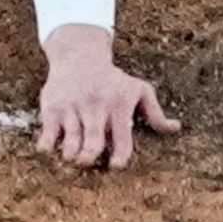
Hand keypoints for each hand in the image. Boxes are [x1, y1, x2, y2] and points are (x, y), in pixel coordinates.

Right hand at [36, 24, 180, 168]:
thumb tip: (176, 128)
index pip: (122, 138)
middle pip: (93, 144)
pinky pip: (47, 135)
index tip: (115, 165)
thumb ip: (155, 112)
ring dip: (70, 156)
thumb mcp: (138, 89)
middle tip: (88, 160)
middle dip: (89, 159)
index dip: (119, 157)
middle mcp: (96, 108)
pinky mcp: (53, 108)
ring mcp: (74, 108)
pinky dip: (46, 147)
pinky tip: (49, 147)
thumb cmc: (113, 80)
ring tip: (72, 155)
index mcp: (119, 107)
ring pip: (70, 143)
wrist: (80, 56)